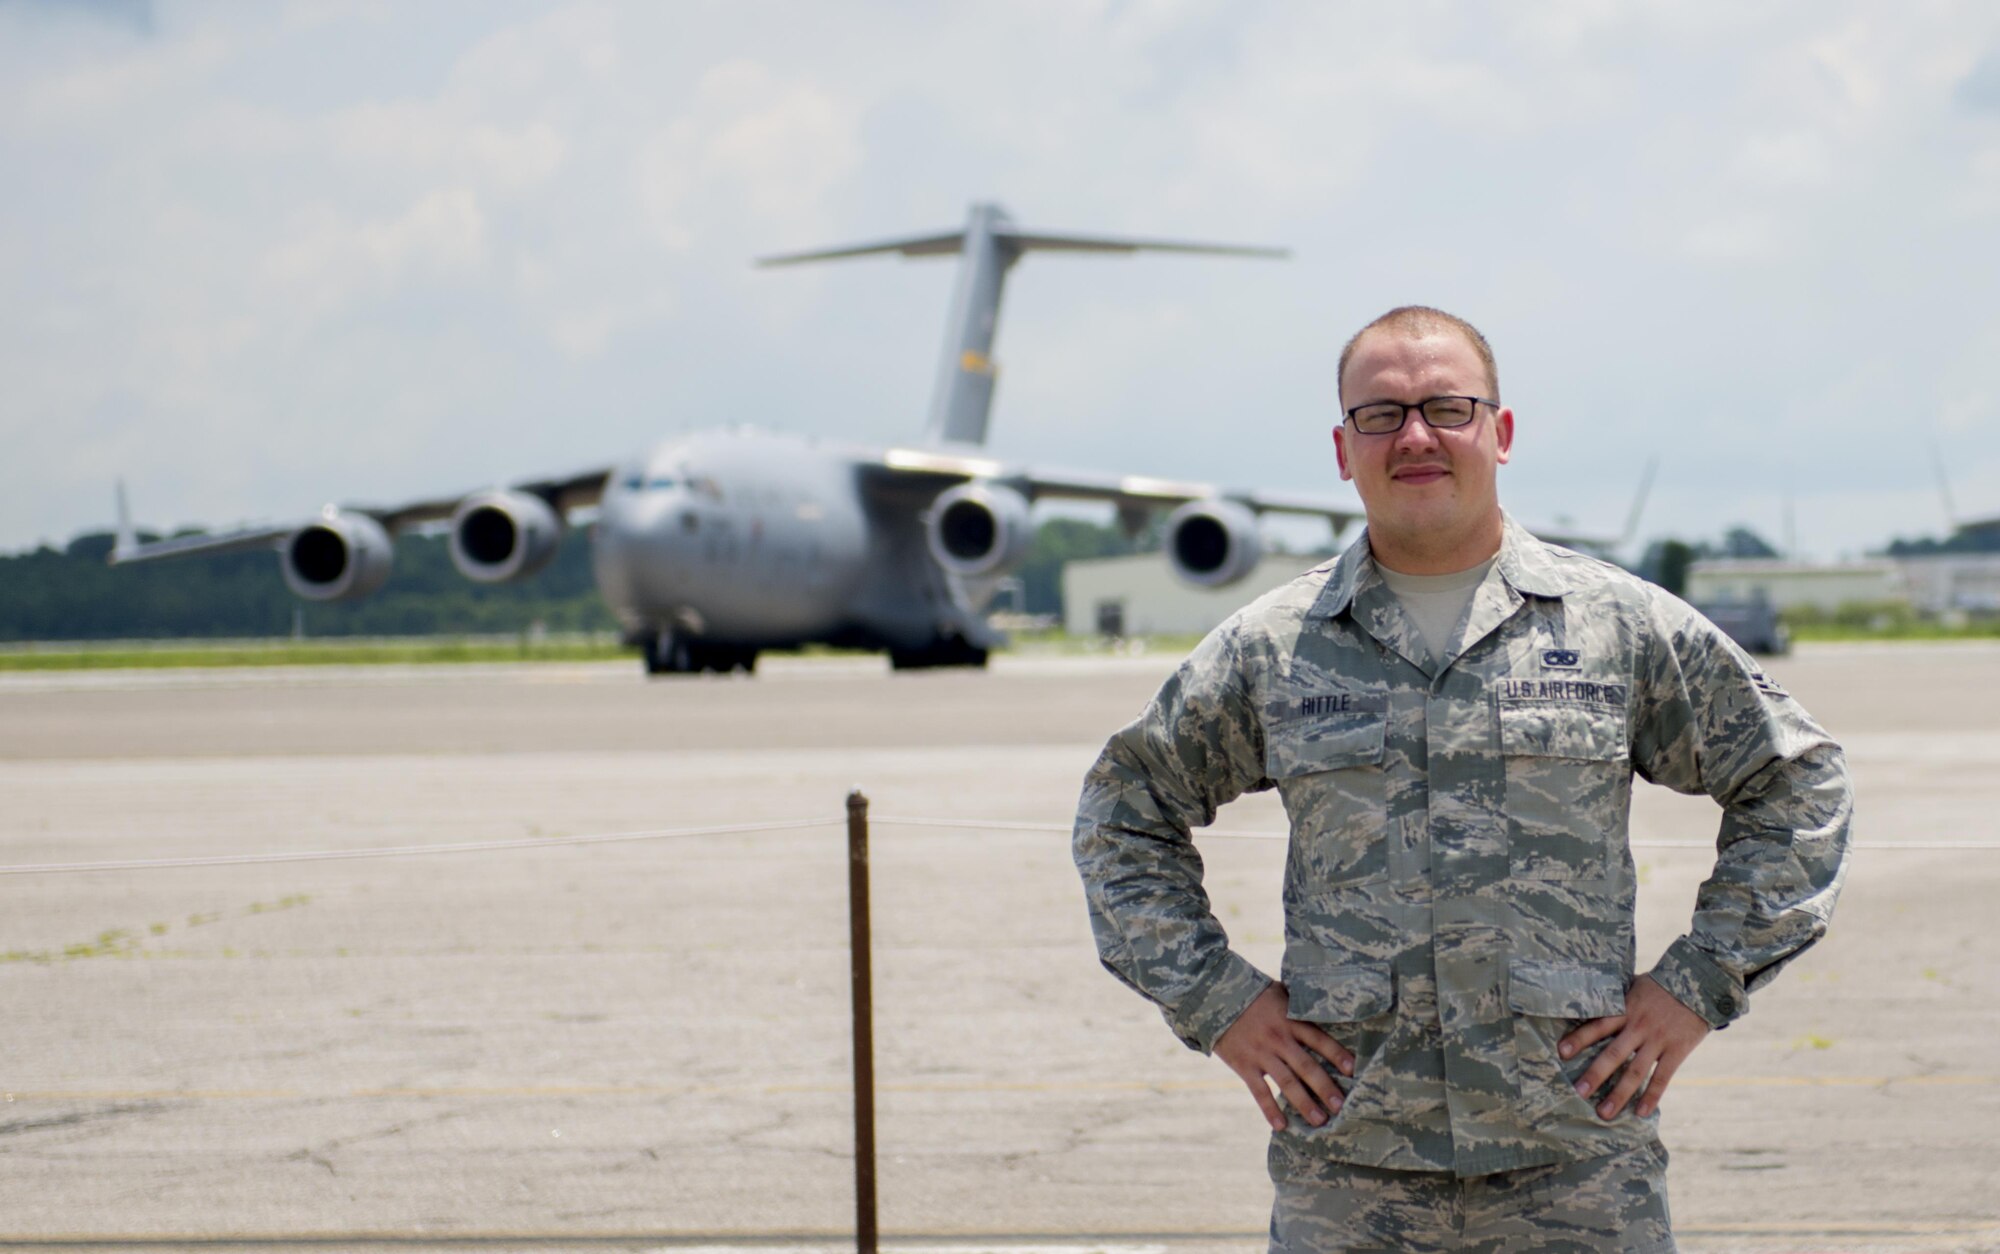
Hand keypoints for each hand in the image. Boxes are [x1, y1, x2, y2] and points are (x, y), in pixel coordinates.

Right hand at [1213, 983, 1354, 1131]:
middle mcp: (1278, 1038)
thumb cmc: (1252, 993)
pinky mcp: (1244, 1065)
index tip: (1353, 1070)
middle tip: (1342, 1107)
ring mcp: (1261, 1053)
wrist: (1214, 996)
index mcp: (1290, 1020)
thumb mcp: (1279, 992)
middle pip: (1306, 1066)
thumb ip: (1299, 1003)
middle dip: (1325, 1088)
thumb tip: (1326, 1003)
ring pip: (1286, 1082)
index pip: (1319, 1039)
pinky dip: (1269, 1109)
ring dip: (1304, 1103)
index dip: (1336, 1054)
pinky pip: (1259, 1091)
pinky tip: (1281, 1126)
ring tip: (1320, 1121)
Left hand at [1559, 974, 1711, 1119]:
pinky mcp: (1677, 1051)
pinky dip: (1652, 1096)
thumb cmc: (1660, 985)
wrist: (1699, 984)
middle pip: (1613, 1054)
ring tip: (1604, 1113)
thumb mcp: (1634, 985)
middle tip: (1578, 1093)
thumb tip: (1587, 1000)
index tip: (1561, 1052)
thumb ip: (1615, 998)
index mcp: (1625, 1009)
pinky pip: (1663, 1077)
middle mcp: (1639, 1026)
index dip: (1579, 1038)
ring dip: (1619, 1094)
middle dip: (1595, 1075)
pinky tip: (1641, 1113)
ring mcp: (1658, 1040)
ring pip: (1636, 1071)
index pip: (1598, 1025)